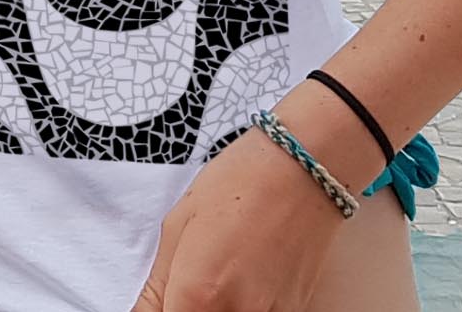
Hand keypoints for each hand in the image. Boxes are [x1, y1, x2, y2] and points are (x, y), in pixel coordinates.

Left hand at [129, 126, 352, 311]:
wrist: (306, 163)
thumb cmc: (241, 179)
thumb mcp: (179, 224)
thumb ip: (156, 288)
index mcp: (196, 296)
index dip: (164, 310)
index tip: (168, 297)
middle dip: (190, 306)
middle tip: (197, 279)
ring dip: (218, 304)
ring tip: (225, 269)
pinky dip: (247, 302)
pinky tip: (249, 272)